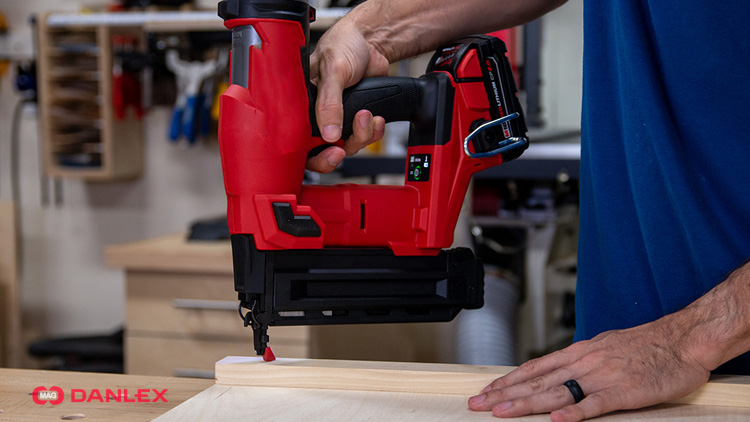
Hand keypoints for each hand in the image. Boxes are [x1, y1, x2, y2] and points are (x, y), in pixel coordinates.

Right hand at [306, 16, 388, 172]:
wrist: (371, 43)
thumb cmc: (343, 46)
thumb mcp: (333, 70)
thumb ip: (329, 103)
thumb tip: (329, 133)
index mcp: (302, 104)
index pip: (300, 139)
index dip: (313, 153)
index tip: (329, 152)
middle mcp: (317, 115)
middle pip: (323, 150)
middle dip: (339, 150)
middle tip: (343, 148)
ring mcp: (338, 119)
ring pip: (347, 145)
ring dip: (361, 135)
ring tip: (366, 116)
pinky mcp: (356, 119)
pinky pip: (364, 137)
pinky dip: (373, 132)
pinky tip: (376, 119)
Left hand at [468, 315, 710, 420]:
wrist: (681, 340)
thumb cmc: (646, 344)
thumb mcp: (604, 346)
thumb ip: (580, 360)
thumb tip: (558, 370)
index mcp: (579, 352)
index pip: (534, 368)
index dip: (508, 380)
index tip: (487, 389)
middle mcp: (583, 362)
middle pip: (536, 381)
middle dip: (504, 393)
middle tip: (478, 403)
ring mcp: (602, 377)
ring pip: (555, 393)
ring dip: (525, 404)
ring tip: (501, 413)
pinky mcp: (623, 393)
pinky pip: (594, 405)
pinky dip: (574, 414)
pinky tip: (555, 421)